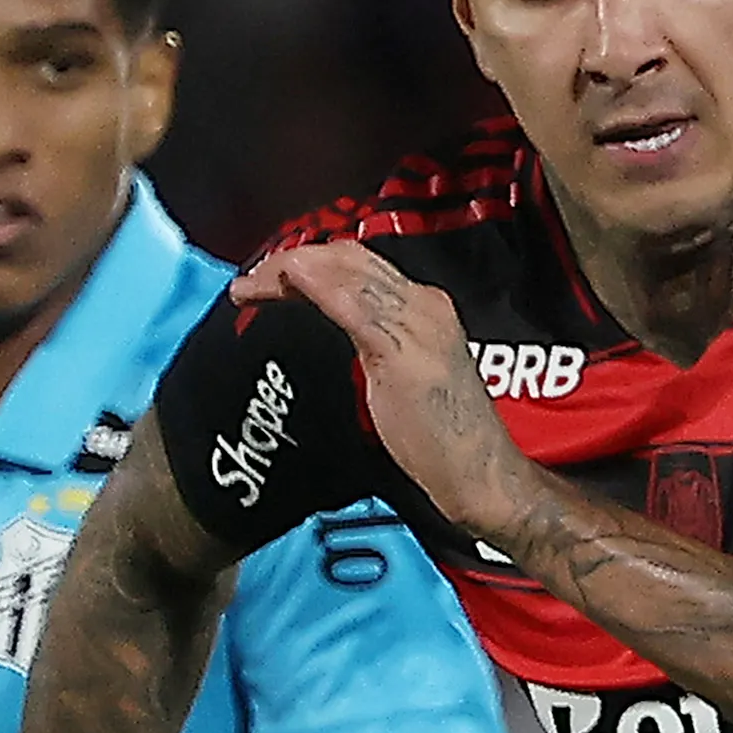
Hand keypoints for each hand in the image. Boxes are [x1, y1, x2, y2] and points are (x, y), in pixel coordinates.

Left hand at [246, 237, 543, 550]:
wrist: (481, 474)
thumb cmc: (446, 442)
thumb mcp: (402, 380)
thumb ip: (373, 349)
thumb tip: (331, 339)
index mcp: (427, 308)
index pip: (361, 267)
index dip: (313, 263)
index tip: (276, 281)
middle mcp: (423, 303)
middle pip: (347, 258)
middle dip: (293, 260)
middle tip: (253, 282)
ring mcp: (415, 321)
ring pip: (340, 271)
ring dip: (287, 270)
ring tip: (250, 287)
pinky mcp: (399, 346)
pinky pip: (345, 299)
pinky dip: (308, 281)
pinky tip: (280, 280)